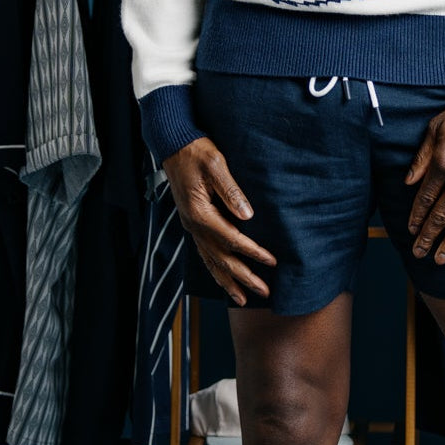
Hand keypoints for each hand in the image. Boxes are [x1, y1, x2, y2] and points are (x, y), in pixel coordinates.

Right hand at [164, 135, 276, 306]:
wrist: (173, 145)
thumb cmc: (196, 151)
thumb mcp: (216, 164)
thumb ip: (231, 190)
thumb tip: (248, 215)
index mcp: (200, 212)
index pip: (231, 239)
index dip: (252, 252)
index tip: (271, 261)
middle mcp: (193, 225)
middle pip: (221, 258)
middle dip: (243, 277)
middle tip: (264, 292)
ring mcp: (191, 226)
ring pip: (210, 261)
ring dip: (228, 281)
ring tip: (243, 299)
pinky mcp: (192, 223)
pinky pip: (203, 253)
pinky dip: (214, 270)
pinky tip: (223, 280)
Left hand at [405, 103, 444, 262]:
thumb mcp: (436, 128)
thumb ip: (422, 158)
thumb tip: (408, 182)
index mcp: (444, 163)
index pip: (425, 198)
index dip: (416, 216)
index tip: (411, 231)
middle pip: (441, 214)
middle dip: (428, 236)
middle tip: (420, 253)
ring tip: (441, 258)